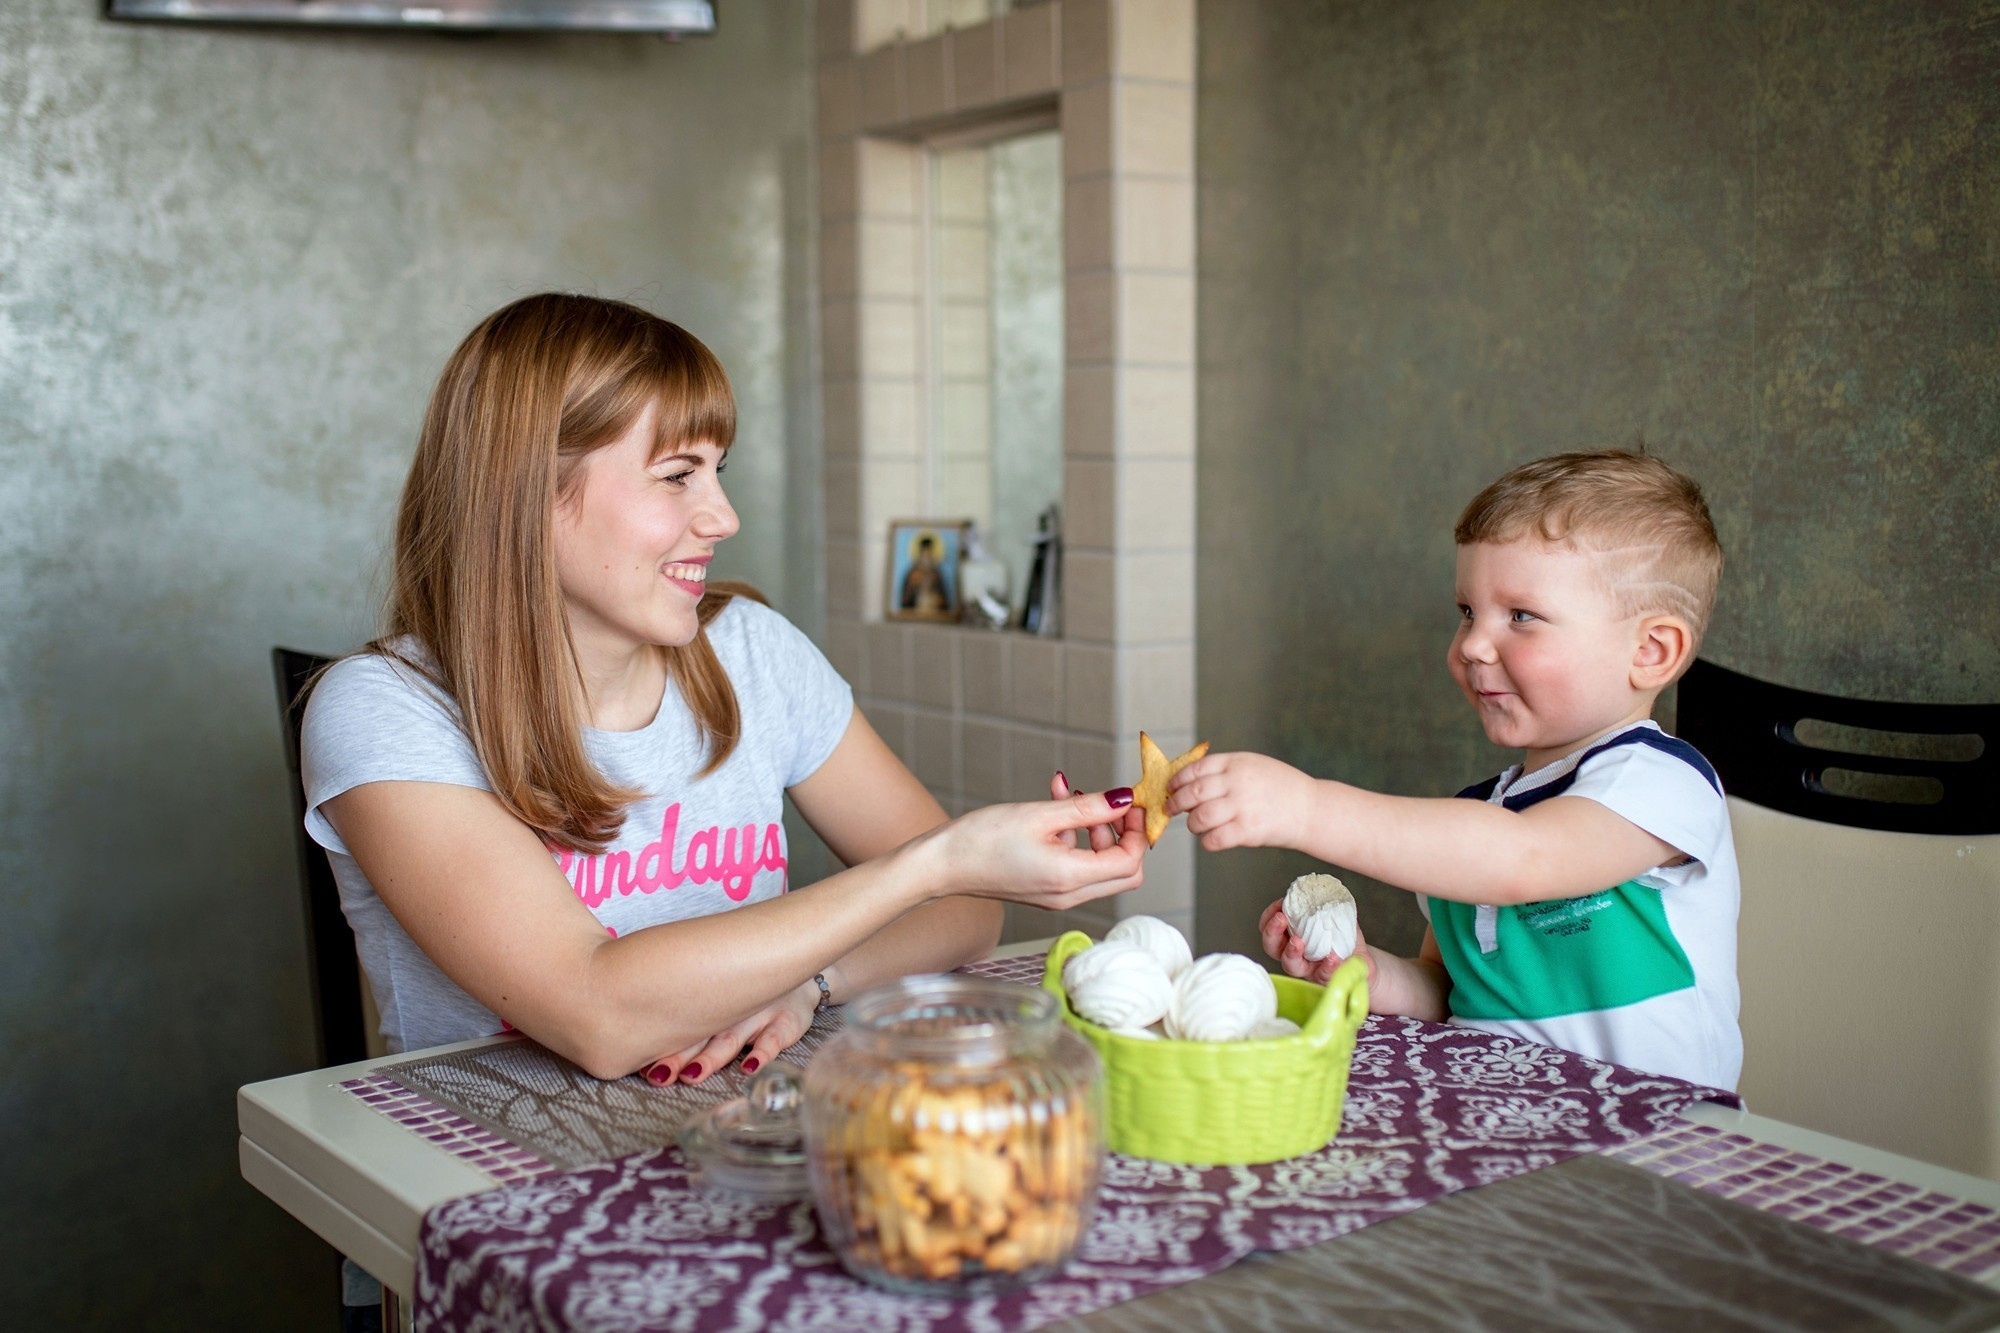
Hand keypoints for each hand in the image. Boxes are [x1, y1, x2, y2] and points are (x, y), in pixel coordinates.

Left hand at [640, 979, 820, 1086]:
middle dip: (678, 1056)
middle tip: (659, 1075)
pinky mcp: (787, 1020)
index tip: (640, 1064)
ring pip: (730, 1038)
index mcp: (709, 1001)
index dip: (660, 1044)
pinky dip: (763, 1053)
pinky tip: (749, 1068)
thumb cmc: (752, 986)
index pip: (679, 1023)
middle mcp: (731, 1008)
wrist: (799, 965)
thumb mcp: (723, 989)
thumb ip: (693, 1008)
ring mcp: (759, 1013)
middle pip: (699, 1035)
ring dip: (711, 1057)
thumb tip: (648, 1037)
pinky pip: (774, 1038)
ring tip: (693, 1075)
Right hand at [912, 788, 1147, 911]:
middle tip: (1110, 806)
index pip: (1130, 863)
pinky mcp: (1046, 890)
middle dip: (1124, 836)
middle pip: (1124, 873)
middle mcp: (1069, 895)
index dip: (1137, 832)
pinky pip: (1077, 866)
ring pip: (1101, 868)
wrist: (942, 865)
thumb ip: (1088, 808)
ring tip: (1070, 796)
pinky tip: (1055, 807)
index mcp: (1070, 878)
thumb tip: (1125, 799)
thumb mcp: (1040, 815)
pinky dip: (1075, 838)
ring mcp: (1058, 896)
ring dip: (1096, 831)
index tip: (1129, 804)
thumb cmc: (982, 839)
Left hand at [1167, 751, 1317, 851]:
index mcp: (1236, 763)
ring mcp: (1243, 807)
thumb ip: (1224, 770)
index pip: (1195, 769)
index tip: (1170, 787)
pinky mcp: (1249, 831)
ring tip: (1196, 825)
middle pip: (1192, 793)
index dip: (1177, 780)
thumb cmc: (1280, 787)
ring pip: (1199, 817)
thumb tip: (1187, 780)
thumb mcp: (1253, 765)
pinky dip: (1206, 841)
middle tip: (1170, 809)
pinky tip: (1211, 839)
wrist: (1311, 809)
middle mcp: (1238, 782)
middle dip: (1175, 803)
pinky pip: (1214, 839)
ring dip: (1192, 824)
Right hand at [1258, 897, 1366, 985]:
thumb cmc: (1345, 939)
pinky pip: (1322, 976)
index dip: (1269, 917)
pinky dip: (1326, 967)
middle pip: (1272, 947)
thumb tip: (1326, 889)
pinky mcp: (1325, 980)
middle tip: (1280, 919)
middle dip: (1272, 932)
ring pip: (1291, 965)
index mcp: (1293, 935)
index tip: (1280, 905)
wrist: (1361, 963)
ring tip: (1299, 942)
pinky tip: (1332, 958)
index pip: (1270, 927)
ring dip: (1291, 952)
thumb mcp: (1336, 917)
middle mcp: (1296, 954)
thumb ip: (1329, 904)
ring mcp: (1308, 969)